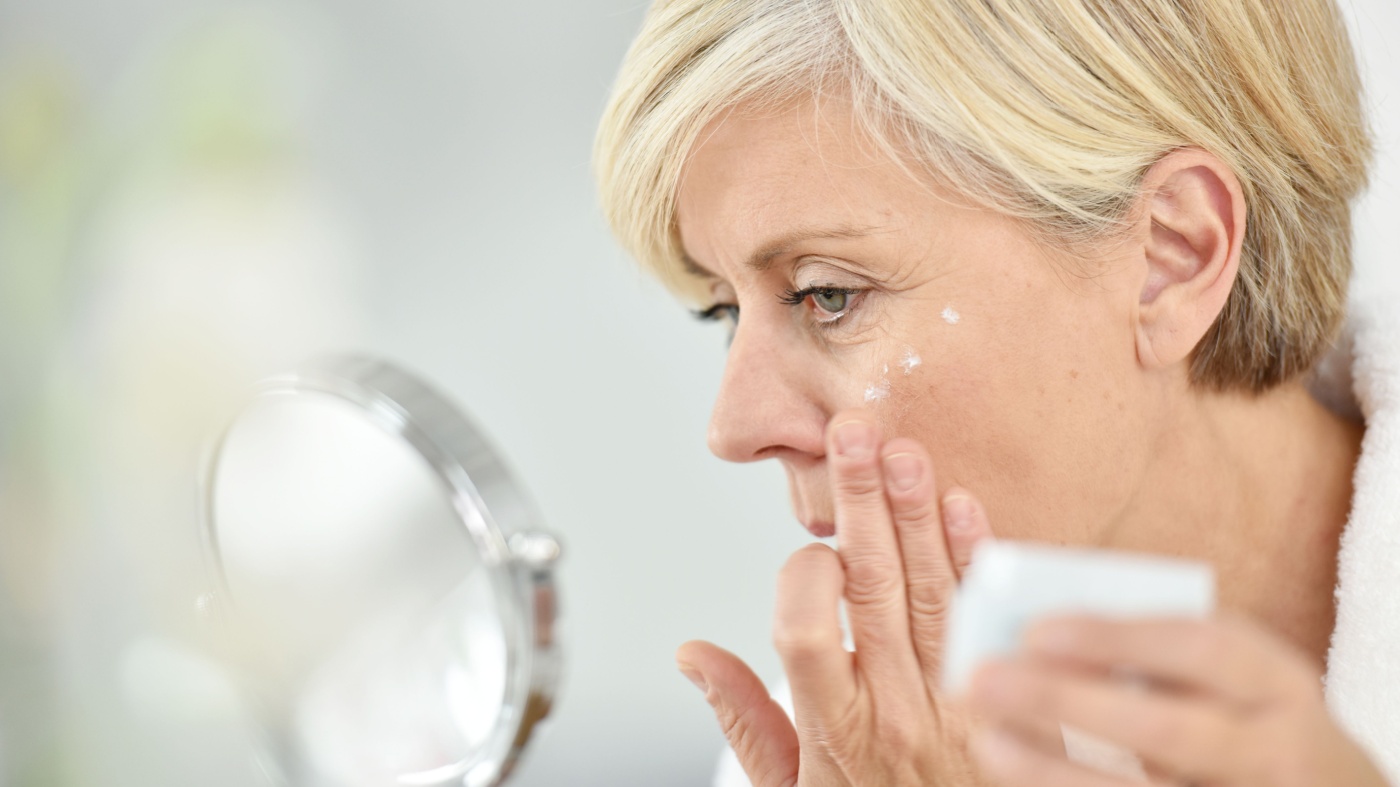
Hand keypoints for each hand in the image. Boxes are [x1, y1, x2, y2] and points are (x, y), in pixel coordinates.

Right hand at [676, 410, 997, 785]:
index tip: (803, 550)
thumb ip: (744, 720)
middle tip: (849, 432)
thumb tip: (694, 653)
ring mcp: (959, 697)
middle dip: (860, 503)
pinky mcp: (1006, 690)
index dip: (800, 580)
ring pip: (933, 588)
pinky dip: (977, 556)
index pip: (807, 634)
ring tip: (900, 449)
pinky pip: (990, 614)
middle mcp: (898, 707)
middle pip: (875, 589)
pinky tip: (961, 504)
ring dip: (914, 512)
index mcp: (838, 728)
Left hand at [966, 614, 1390, 786]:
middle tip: (982, 679)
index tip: (1034, 630)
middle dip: (1067, 704)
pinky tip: (1018, 775)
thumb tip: (1029, 629)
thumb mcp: (1230, 671)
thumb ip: (1150, 648)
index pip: (1201, 649)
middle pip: (1167, 732)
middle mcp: (1272, 752)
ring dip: (1052, 770)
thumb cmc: (1244, 712)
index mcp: (1276, 683)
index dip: (1116, 639)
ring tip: (985, 740)